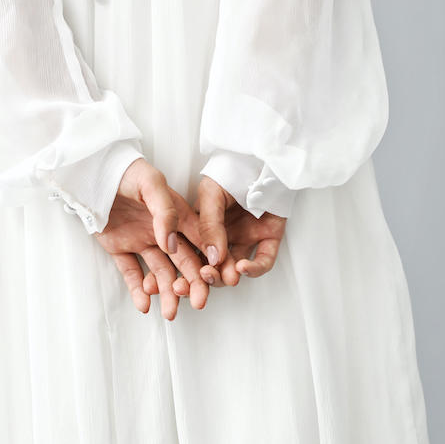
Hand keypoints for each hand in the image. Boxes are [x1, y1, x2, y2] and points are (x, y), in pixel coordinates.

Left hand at [95, 158, 209, 318]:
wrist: (93, 173)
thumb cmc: (127, 172)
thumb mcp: (151, 184)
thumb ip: (165, 212)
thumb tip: (172, 245)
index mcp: (178, 215)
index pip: (200, 242)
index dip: (211, 260)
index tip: (219, 278)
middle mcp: (164, 232)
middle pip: (184, 263)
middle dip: (193, 284)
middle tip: (199, 303)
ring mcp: (142, 241)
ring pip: (160, 273)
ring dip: (167, 293)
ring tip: (170, 313)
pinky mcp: (120, 248)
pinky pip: (131, 272)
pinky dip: (138, 289)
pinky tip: (144, 305)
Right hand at [177, 175, 286, 291]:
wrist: (263, 160)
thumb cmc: (233, 171)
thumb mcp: (211, 194)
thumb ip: (209, 225)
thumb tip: (211, 257)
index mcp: (204, 227)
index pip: (191, 255)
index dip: (183, 271)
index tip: (176, 284)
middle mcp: (224, 237)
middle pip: (212, 267)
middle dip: (206, 279)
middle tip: (201, 281)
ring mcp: (246, 239)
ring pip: (235, 268)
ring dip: (228, 276)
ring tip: (224, 276)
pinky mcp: (268, 240)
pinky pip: (263, 261)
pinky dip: (254, 268)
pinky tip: (243, 267)